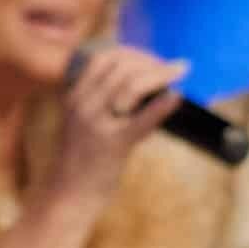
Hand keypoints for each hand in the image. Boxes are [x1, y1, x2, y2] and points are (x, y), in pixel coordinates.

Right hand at [40, 45, 186, 204]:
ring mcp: (96, 124)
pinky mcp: (113, 146)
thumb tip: (139, 83)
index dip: (131, 52)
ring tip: (180, 70)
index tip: (151, 57)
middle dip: (150, 60)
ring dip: (160, 74)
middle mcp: (83, 105)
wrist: (68, 195)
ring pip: (131, 86)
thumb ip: (99, 101)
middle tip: (172, 66)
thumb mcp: (80, 122)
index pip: (103, 58)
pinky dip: (161, 105)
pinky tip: (177, 96)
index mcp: (74, 96)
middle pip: (120, 67)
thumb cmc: (80, 160)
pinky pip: (141, 120)